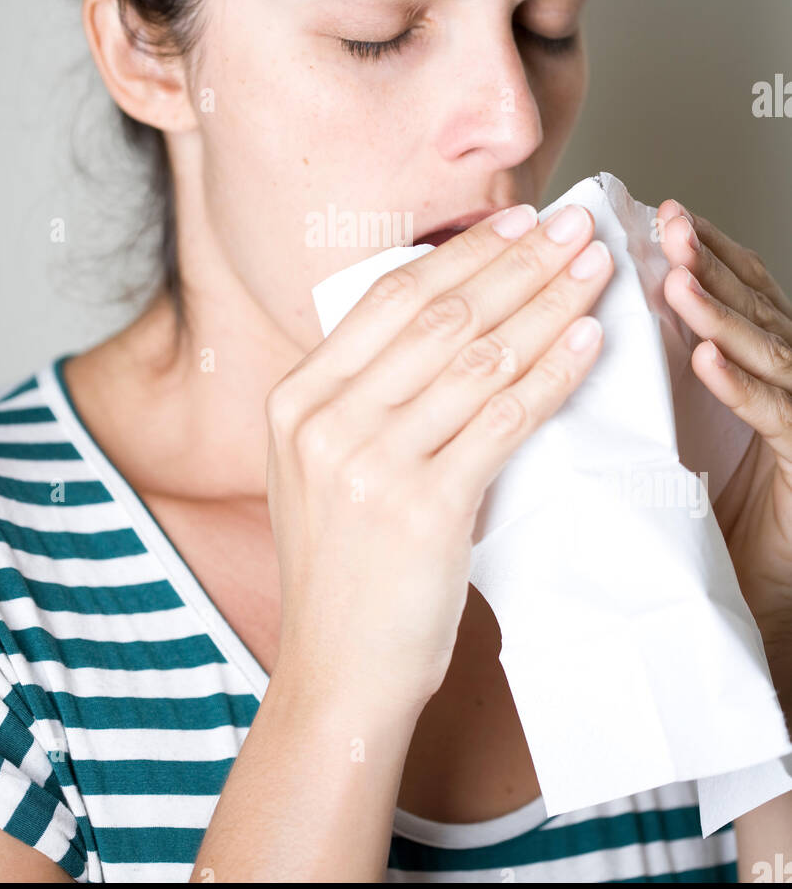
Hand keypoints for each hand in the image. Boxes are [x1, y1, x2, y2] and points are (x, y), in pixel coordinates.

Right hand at [265, 201, 613, 718]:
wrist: (338, 668)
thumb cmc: (345, 565)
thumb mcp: (322, 464)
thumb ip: (365, 393)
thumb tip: (458, 314)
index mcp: (296, 398)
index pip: (390, 298)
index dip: (463, 250)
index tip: (518, 219)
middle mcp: (324, 421)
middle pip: (440, 315)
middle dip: (518, 262)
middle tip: (573, 227)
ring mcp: (369, 464)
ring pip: (479, 358)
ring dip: (547, 305)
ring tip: (593, 272)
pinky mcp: (421, 509)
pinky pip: (504, 420)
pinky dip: (552, 374)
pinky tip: (586, 341)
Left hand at [656, 198, 791, 706]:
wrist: (749, 605)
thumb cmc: (707, 519)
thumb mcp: (672, 435)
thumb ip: (652, 383)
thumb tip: (585, 328)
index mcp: (751, 374)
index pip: (734, 295)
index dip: (702, 252)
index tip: (658, 213)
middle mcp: (784, 387)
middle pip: (753, 310)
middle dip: (710, 264)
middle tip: (670, 225)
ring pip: (767, 354)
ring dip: (721, 315)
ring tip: (679, 281)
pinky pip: (776, 419)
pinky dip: (741, 388)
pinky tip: (706, 361)